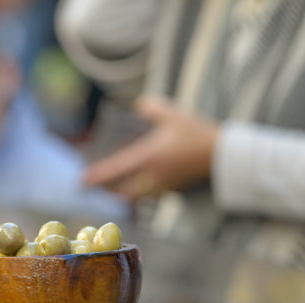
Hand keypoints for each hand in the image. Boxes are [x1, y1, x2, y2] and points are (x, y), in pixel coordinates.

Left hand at [85, 96, 218, 199]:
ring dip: (121, 195)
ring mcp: (162, 187)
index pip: (116, 170)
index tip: (81, 182)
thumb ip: (153, 108)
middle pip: (121, 192)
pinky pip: (148, 197)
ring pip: (135, 197)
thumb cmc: (197, 133)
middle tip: (94, 188)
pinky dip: (138, 194)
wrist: (223, 155)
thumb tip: (138, 103)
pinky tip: (136, 188)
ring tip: (112, 190)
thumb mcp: (174, 116)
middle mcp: (152, 176)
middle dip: (107, 192)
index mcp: (149, 157)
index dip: (97, 177)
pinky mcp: (172, 191)